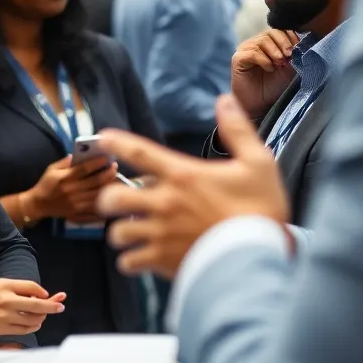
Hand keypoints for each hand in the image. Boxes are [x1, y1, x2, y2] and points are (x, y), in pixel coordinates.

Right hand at [0, 279, 66, 336]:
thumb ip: (17, 289)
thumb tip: (38, 295)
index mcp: (5, 285)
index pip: (32, 287)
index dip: (43, 292)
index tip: (48, 295)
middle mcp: (7, 300)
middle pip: (37, 304)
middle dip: (52, 305)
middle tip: (60, 306)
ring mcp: (5, 316)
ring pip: (33, 319)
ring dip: (42, 317)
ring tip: (43, 315)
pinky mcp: (3, 329)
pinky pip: (25, 329)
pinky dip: (34, 327)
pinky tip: (35, 324)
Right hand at [28, 155, 116, 221]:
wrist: (38, 204)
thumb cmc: (45, 185)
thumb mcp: (51, 169)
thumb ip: (64, 162)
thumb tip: (77, 155)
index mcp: (65, 178)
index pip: (84, 169)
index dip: (97, 163)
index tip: (107, 158)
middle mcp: (72, 190)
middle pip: (95, 182)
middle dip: (108, 173)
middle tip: (115, 167)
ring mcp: (77, 203)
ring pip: (99, 195)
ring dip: (110, 187)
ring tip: (117, 180)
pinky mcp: (79, 213)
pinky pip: (96, 209)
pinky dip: (106, 203)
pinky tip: (112, 197)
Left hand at [96, 95, 289, 277]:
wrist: (260, 256)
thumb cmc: (261, 210)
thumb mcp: (258, 163)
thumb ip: (238, 130)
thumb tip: (225, 100)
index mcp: (182, 175)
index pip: (139, 152)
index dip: (116, 143)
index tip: (101, 139)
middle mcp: (164, 203)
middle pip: (113, 197)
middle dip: (108, 198)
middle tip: (116, 201)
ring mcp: (160, 234)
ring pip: (117, 232)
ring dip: (120, 231)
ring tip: (130, 232)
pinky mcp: (162, 261)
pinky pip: (129, 262)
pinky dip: (131, 260)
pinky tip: (139, 258)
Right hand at [231, 29, 299, 117]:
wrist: (259, 105)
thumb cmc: (274, 87)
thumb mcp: (290, 69)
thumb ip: (295, 55)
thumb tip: (303, 44)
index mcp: (269, 43)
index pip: (281, 30)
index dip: (291, 37)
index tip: (297, 50)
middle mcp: (256, 43)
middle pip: (272, 32)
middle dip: (283, 44)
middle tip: (288, 57)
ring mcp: (245, 50)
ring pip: (262, 41)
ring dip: (274, 52)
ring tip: (279, 65)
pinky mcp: (238, 59)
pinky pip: (252, 53)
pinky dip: (264, 60)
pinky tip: (269, 68)